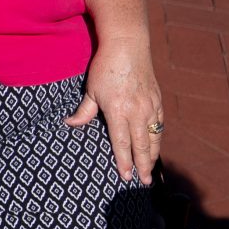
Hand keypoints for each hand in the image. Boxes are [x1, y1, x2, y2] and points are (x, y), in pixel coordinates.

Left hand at [66, 35, 163, 184]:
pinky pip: (159, 125)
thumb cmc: (105, 68)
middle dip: (142, 165)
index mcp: (118, 110)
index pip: (122, 143)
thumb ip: (83, 111)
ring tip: (150, 170)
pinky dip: (158, 138)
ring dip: (152, 155)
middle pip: (141, 145)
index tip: (125, 176)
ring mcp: (150, 106)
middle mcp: (137, 111)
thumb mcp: (90, 90)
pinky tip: (155, 147)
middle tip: (143, 182)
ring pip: (154, 137)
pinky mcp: (157, 100)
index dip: (124, 162)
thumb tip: (69, 124)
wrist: (127, 46)